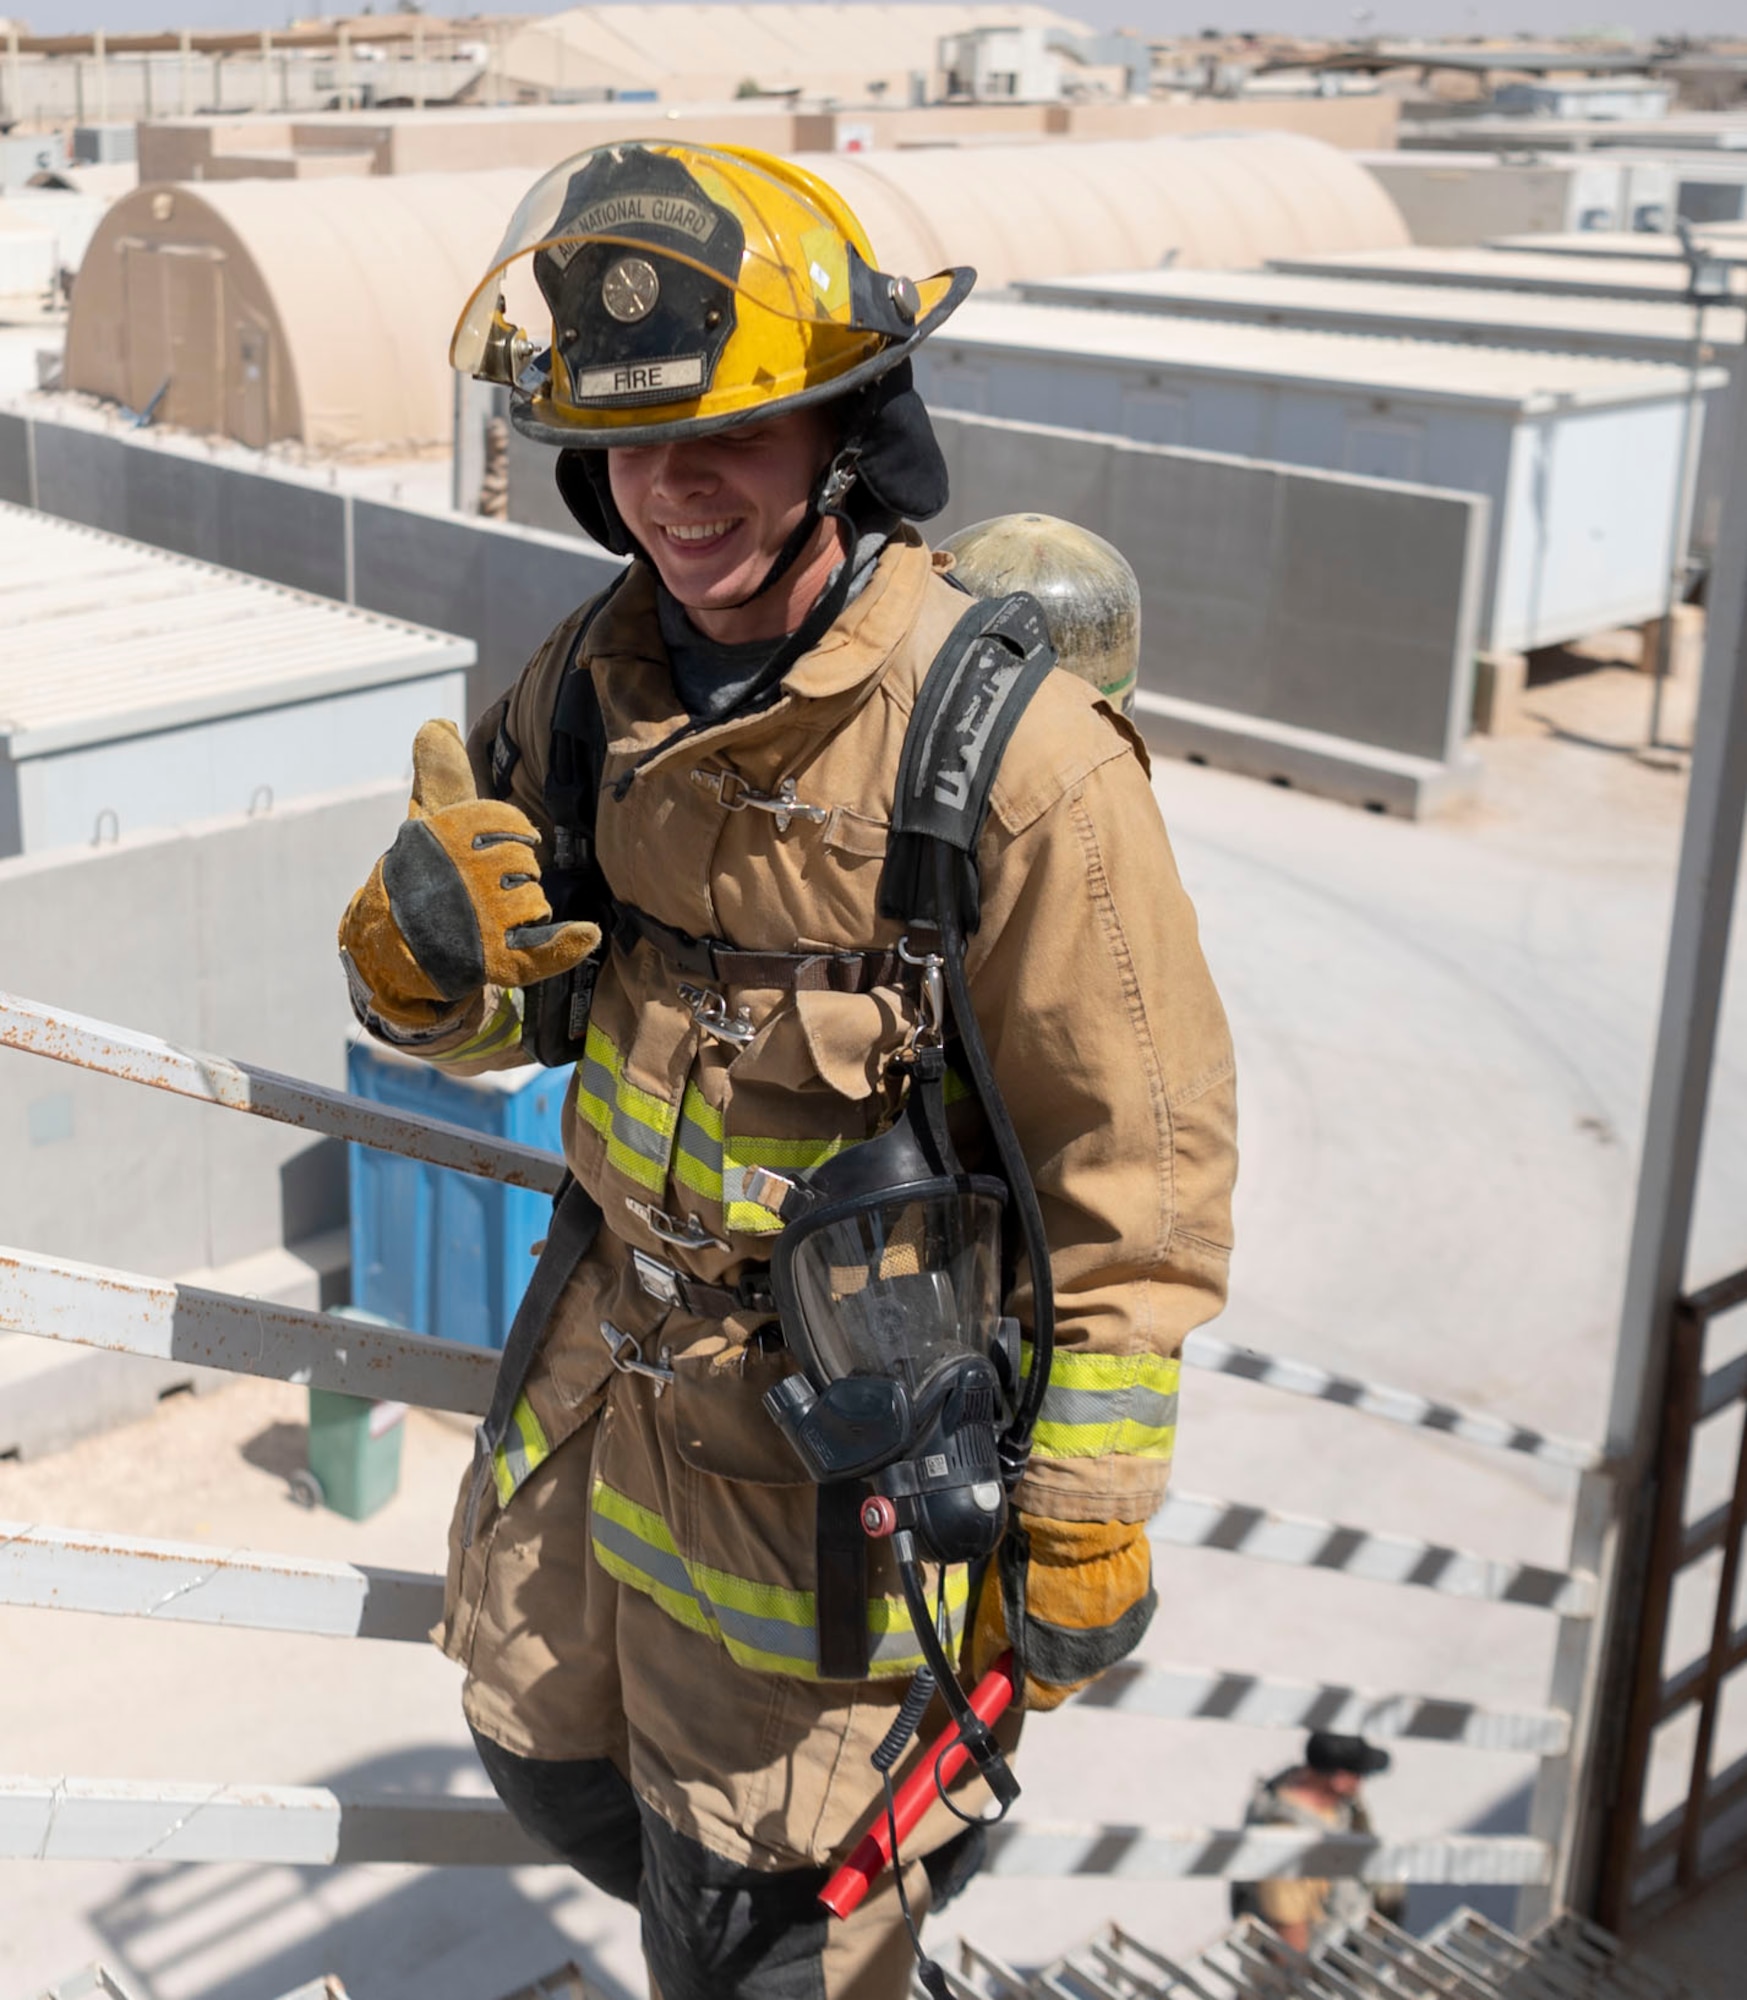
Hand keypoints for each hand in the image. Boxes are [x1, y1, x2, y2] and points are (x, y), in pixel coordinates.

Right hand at [339, 718, 601, 1030]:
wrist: (390, 941)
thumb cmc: (421, 872)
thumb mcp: (427, 821)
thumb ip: (440, 774)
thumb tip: (437, 724)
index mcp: (445, 838)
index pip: (503, 821)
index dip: (516, 829)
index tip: (518, 836)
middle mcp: (460, 877)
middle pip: (524, 861)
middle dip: (520, 869)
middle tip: (498, 882)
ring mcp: (476, 921)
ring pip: (534, 900)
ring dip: (529, 904)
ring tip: (505, 910)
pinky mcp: (489, 960)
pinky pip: (538, 950)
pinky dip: (565, 943)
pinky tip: (587, 933)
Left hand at [968, 1513, 1155, 1711]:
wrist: (1078, 1523)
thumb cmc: (1032, 1568)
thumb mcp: (993, 1613)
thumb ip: (991, 1650)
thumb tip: (985, 1669)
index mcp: (1057, 1672)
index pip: (1034, 1700)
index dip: (1014, 1683)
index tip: (1004, 1666)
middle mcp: (1094, 1663)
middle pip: (1063, 1673)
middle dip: (1043, 1653)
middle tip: (1026, 1620)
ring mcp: (1120, 1635)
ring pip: (1089, 1643)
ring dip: (1072, 1628)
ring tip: (1054, 1590)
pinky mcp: (1138, 1606)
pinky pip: (1112, 1615)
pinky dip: (1097, 1605)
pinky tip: (1080, 1577)